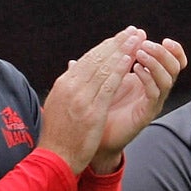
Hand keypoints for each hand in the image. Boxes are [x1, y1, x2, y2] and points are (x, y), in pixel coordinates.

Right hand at [38, 28, 138, 173]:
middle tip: (133, 31)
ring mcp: (80, 98)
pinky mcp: (91, 111)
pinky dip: (118, 70)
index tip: (121, 37)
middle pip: (97, 58)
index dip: (107, 46)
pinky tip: (130, 60)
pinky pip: (108, 86)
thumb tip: (73, 66)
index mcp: (64, 84)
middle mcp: (71, 86)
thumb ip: (69, 85)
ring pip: (104, 68)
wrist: (54, 158)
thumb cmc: (59, 135)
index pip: (88, 59)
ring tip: (136, 39)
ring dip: (122, 51)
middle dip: (117, 43)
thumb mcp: (59, 104)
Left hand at [90, 30, 186, 173]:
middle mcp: (155, 90)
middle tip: (145, 44)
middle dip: (162, 52)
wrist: (96, 136)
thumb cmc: (102, 107)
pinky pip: (154, 94)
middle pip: (175, 67)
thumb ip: (111, 60)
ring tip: (139, 54)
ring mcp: (152, 102)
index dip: (173, 49)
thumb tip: (108, 42)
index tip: (161, 38)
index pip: (173, 61)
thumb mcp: (108, 78)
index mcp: (150, 79)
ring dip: (155, 63)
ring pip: (167, 79)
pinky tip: (136, 70)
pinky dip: (148, 79)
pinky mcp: (146, 114)